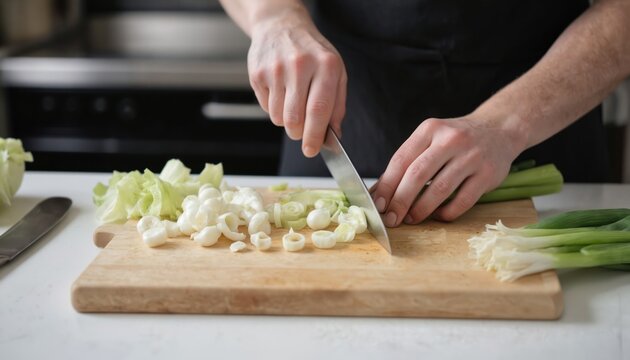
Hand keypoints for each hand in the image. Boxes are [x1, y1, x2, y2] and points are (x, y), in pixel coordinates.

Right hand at [248, 8, 346, 156]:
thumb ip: (337, 106)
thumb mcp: (335, 73)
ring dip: (286, 121)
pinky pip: (266, 108)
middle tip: (302, 132)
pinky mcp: (258, 73)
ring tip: (292, 101)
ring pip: (278, 117)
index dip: (315, 136)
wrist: (282, 26)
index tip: (312, 150)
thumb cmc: (313, 53)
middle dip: (298, 134)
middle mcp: (300, 65)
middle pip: (295, 119)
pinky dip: (274, 108)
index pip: (319, 110)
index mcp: (326, 65)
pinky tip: (280, 91)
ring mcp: (276, 69)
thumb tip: (332, 136)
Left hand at [370, 114, 527, 225]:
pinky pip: (463, 200)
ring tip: (411, 219)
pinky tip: (438, 216)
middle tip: (391, 218)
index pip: (401, 160)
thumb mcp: (430, 139)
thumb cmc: (455, 140)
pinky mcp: (488, 174)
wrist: (499, 129)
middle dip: (400, 201)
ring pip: (440, 189)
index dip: (387, 185)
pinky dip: (447, 213)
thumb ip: (407, 162)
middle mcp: (450, 140)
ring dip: (421, 209)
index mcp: (430, 130)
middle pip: (417, 175)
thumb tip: (379, 192)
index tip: (377, 205)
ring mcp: (471, 156)